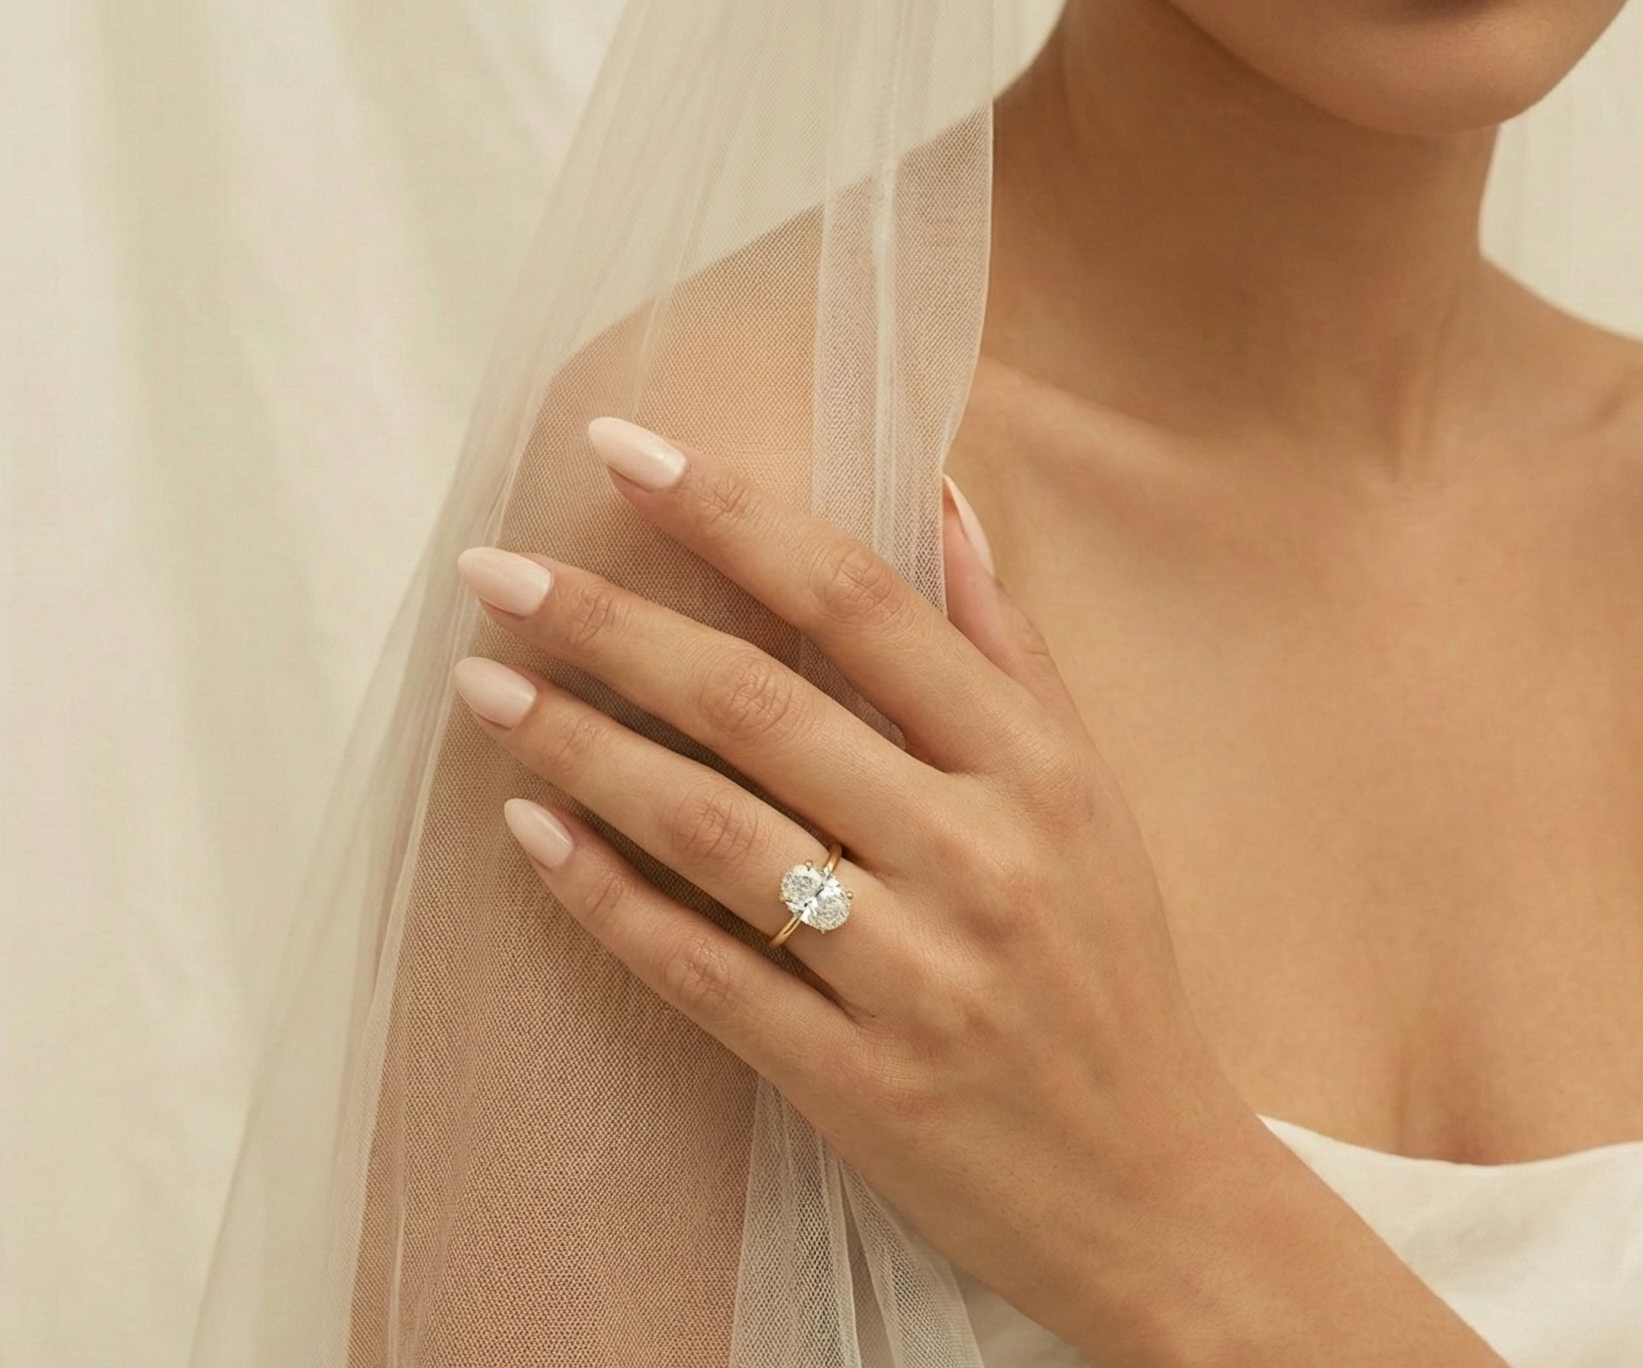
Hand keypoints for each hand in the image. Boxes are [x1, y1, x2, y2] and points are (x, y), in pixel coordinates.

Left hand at [449, 417, 1492, 1367]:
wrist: (1157, 1191)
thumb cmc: (1115, 978)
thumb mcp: (1093, 800)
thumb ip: (1010, 650)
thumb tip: (942, 495)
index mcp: (1038, 771)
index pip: (865, 605)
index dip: (735, 516)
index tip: (624, 450)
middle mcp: (978, 857)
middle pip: (763, 705)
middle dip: (613, 623)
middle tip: (494, 571)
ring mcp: (914, 974)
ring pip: (714, 830)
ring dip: (583, 748)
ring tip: (485, 687)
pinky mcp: (854, 1080)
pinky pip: (704, 970)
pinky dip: (609, 899)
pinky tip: (531, 836)